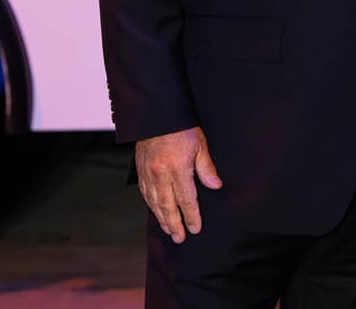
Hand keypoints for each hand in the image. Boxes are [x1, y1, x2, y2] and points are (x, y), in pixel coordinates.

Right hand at [135, 126, 221, 243]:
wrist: (156, 117)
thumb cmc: (181, 128)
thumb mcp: (200, 145)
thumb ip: (206, 168)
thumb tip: (215, 186)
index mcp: (177, 170)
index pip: (186, 200)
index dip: (191, 216)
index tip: (195, 229)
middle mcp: (160, 175)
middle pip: (168, 206)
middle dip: (175, 224)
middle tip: (180, 239)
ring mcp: (148, 174)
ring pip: (154, 203)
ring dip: (162, 219)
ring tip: (169, 230)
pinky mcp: (140, 171)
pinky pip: (145, 194)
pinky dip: (151, 206)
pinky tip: (156, 212)